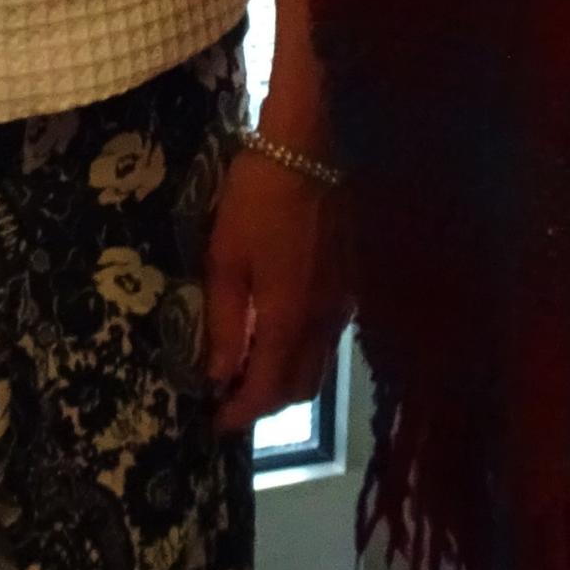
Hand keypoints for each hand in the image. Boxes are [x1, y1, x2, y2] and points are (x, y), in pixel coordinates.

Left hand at [201, 140, 348, 431]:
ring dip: (287, 379)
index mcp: (288, 319)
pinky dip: (304, 351)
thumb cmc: (259, 196)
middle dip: (266, 404)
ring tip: (251, 367)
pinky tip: (280, 331)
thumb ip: (222, 319)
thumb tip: (216, 374)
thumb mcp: (225, 255)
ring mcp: (344, 303)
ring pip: (319, 365)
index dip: (241, 413)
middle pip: (300, 389)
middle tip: (231, 398)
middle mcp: (324, 323)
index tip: (217, 424)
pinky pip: (329, 338)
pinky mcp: (352, 283)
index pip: (267, 390)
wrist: (314, 145)